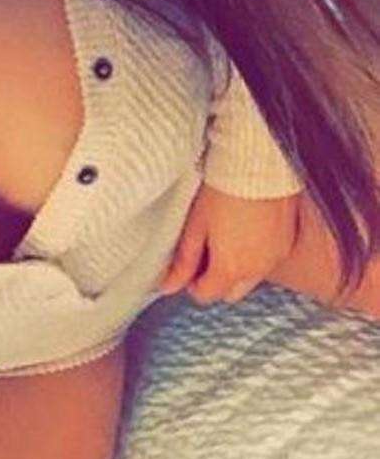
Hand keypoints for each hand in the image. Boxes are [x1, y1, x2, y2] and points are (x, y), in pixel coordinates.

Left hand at [156, 181, 302, 304]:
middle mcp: (256, 269)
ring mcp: (275, 257)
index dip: (193, 284)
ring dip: (238, 269)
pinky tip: (248, 231)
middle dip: (217, 280)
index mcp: (230, 268)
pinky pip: (269, 260)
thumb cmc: (225, 190)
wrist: (260, 163)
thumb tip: (168, 285)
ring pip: (252, 278)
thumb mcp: (197, 224)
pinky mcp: (289, 242)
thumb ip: (184, 260)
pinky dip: (257, 255)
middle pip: (231, 291)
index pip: (207, 295)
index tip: (188, 269)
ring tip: (227, 238)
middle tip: (207, 255)